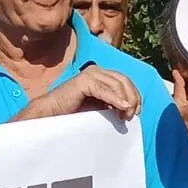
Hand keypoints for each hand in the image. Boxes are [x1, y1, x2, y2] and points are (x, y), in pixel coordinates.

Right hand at [22, 65, 140, 120]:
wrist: (52, 114)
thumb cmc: (74, 112)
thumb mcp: (100, 107)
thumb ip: (113, 104)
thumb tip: (131, 109)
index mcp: (102, 75)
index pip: (125, 81)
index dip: (134, 95)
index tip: (136, 112)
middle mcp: (97, 71)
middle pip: (124, 80)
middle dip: (133, 98)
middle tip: (132, 115)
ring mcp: (90, 74)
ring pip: (117, 84)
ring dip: (126, 100)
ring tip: (125, 116)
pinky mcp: (83, 81)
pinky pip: (104, 89)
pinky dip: (115, 99)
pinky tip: (122, 107)